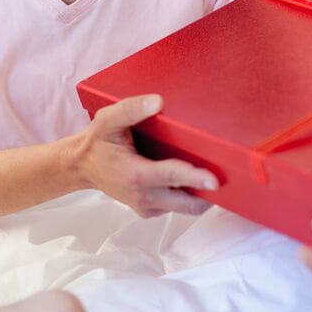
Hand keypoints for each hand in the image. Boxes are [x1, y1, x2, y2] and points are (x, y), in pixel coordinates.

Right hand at [71, 94, 218, 217]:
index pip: (172, 177)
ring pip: (186, 208)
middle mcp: (144, 196)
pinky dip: (188, 195)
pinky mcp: (150, 210)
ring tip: (215, 173)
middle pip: (188, 203)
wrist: (81, 167)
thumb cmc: (97, 142)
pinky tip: (192, 177)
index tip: (215, 180)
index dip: (195, 178)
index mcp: (135, 175)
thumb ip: (132, 109)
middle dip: (209, 193)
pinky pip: (177, 206)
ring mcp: (147, 207)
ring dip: (201, 194)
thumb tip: (158, 101)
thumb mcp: (107, 120)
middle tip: (230, 175)